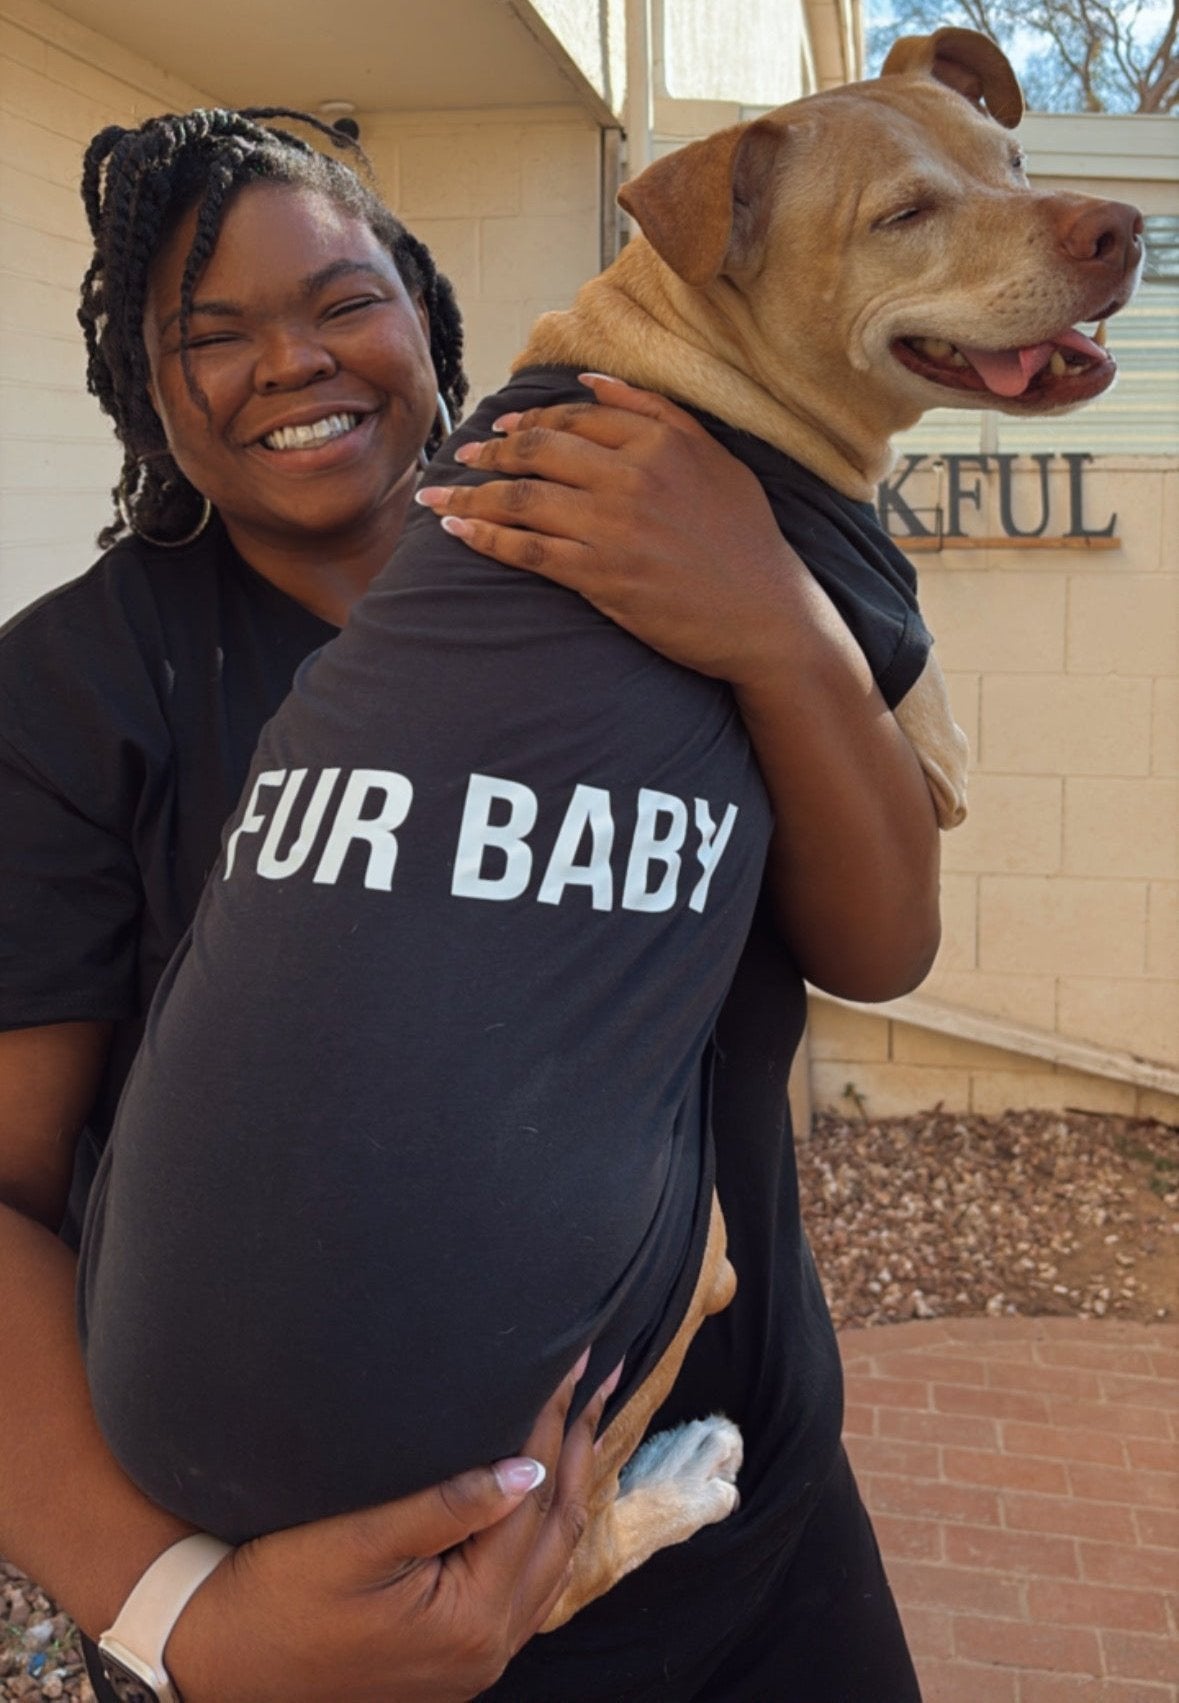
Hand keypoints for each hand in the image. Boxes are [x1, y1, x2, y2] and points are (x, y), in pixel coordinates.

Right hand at [165, 1355, 609, 1702]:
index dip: (552, 1422)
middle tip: (601, 1371)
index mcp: (471, 1619)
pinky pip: (531, 1583)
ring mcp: (477, 1657)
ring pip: (553, 1557)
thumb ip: (444, 1507)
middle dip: (580, 1444)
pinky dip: (548, 1528)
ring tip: (589, 1414)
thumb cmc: (272, 1594)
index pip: (533, 1500)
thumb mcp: (351, 1545)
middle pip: (558, 1529)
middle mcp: (489, 1647)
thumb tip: (528, 1470)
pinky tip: (552, 1488)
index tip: (571, 1357)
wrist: (214, 1660)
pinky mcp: (459, 1653)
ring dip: (573, 1482)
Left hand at [414, 374, 800, 690]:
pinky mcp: (601, 576)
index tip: (500, 428)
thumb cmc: (746, 539)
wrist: (767, 616)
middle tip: (462, 456)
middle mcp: (633, 476)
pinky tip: (457, 532)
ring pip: (524, 498)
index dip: (526, 420)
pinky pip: (528, 550)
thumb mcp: (714, 458)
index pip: (573, 418)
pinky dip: (485, 538)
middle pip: (538, 450)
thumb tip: (592, 382)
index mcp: (660, 442)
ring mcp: (614, 527)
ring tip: (438, 496)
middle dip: (489, 451)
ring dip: (471, 494)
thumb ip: (656, 412)